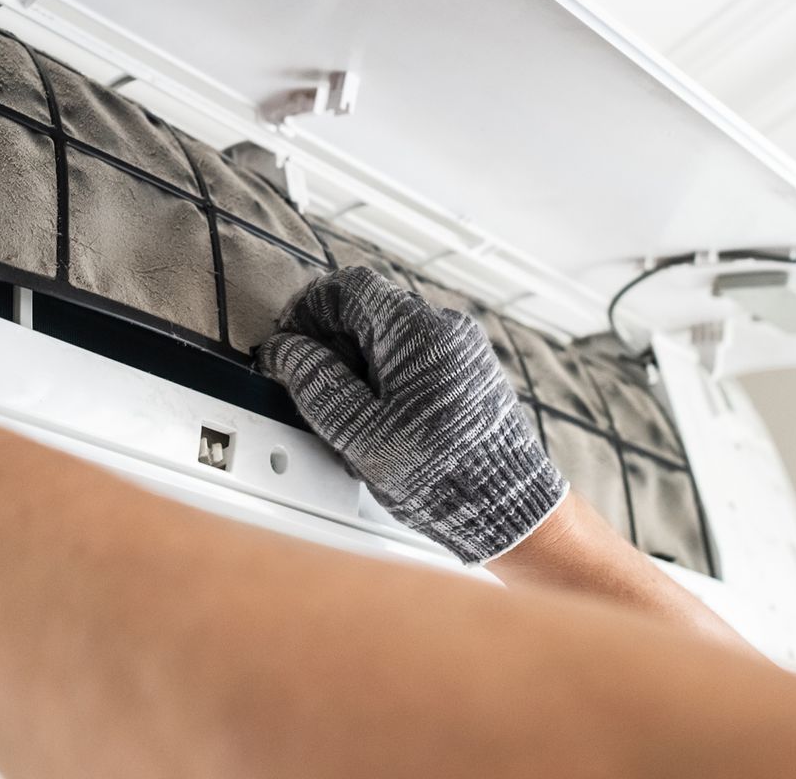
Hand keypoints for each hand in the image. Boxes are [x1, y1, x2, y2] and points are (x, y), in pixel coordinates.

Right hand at [257, 267, 566, 563]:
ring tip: (355, 422)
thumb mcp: (360, 433)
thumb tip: (285, 350)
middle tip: (316, 393)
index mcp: (416, 331)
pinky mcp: (468, 373)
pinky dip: (388, 383)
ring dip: (359, 369)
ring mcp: (461, 350)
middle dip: (332, 348)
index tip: (290, 345)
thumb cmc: (444, 475)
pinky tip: (384, 426)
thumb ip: (315, 383)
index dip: (306, 311)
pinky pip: (414, 361)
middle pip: (367, 313)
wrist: (510, 508)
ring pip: (388, 339)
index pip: (347, 287)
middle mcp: (445, 328)